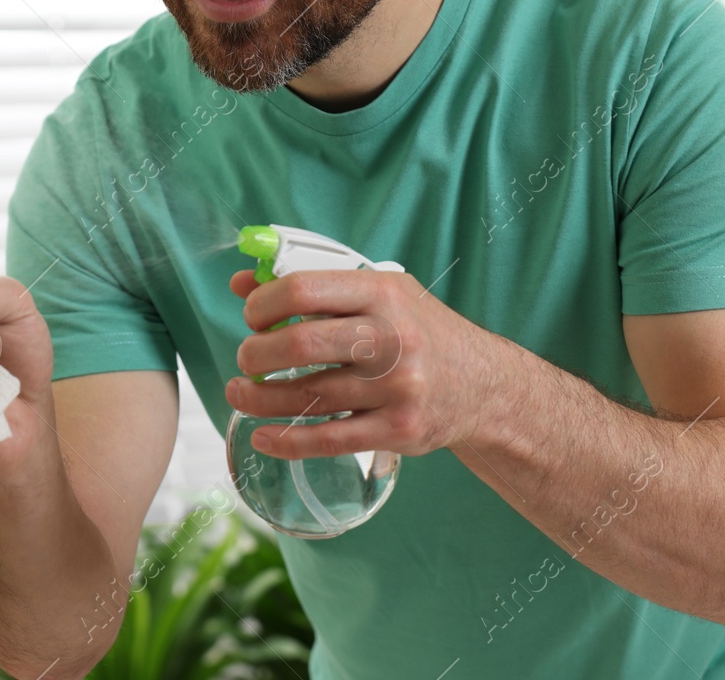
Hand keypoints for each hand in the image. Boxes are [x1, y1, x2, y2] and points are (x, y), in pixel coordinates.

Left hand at [222, 267, 501, 459]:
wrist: (485, 386)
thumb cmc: (418, 333)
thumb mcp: (378, 294)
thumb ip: (313, 286)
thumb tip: (242, 284)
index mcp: (382, 292)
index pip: (303, 289)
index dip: (263, 304)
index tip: (253, 317)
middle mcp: (392, 337)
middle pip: (300, 344)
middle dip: (255, 353)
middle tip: (246, 358)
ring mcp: (397, 388)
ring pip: (308, 396)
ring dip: (259, 397)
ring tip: (239, 393)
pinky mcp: (398, 430)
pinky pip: (329, 439)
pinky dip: (287, 441)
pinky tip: (263, 436)